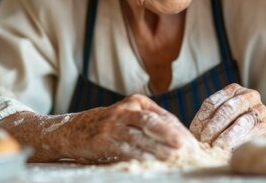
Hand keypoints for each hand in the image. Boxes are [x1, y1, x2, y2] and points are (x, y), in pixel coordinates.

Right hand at [63, 94, 196, 162]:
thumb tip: (179, 139)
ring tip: (175, 159)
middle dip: (174, 137)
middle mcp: (126, 110)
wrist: (72, 131)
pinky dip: (140, 156)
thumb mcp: (129, 116)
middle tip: (189, 149)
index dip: (181, 131)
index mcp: (136, 102)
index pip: (165, 117)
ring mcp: (114, 125)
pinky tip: (152, 163)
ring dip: (160, 149)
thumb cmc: (107, 126)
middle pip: (155, 123)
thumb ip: (150, 123)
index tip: (194, 145)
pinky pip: (126, 149)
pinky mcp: (105, 140)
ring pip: (142, 137)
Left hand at [190, 83, 265, 150]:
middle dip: (213, 128)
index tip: (195, 134)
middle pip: (226, 110)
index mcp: (233, 90)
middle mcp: (249, 95)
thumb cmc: (232, 128)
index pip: (211, 103)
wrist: (261, 139)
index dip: (201, 120)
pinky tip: (230, 151)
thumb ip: (207, 120)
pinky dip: (239, 143)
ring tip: (216, 148)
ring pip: (240, 123)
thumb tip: (190, 133)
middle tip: (205, 142)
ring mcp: (260, 109)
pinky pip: (252, 135)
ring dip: (226, 138)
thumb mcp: (220, 119)